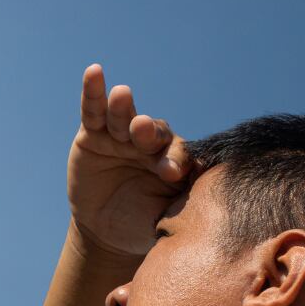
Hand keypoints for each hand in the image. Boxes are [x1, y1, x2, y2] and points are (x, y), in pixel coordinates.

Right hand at [67, 63, 195, 258]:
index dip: (175, 159)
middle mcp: (150, 144)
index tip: (171, 171)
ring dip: (123, 107)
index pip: (179, 154)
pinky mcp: (93, 134)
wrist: (106, 232)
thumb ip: (183, 206)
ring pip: (123, 117)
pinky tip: (94, 73)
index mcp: (173, 161)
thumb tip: (211, 198)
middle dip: (147, 130)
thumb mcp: (165, 219)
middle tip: (143, 129)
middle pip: (152, 131)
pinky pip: (94, 111)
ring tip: (122, 95)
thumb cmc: (142, 225)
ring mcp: (121, 136)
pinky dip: (93, 92)